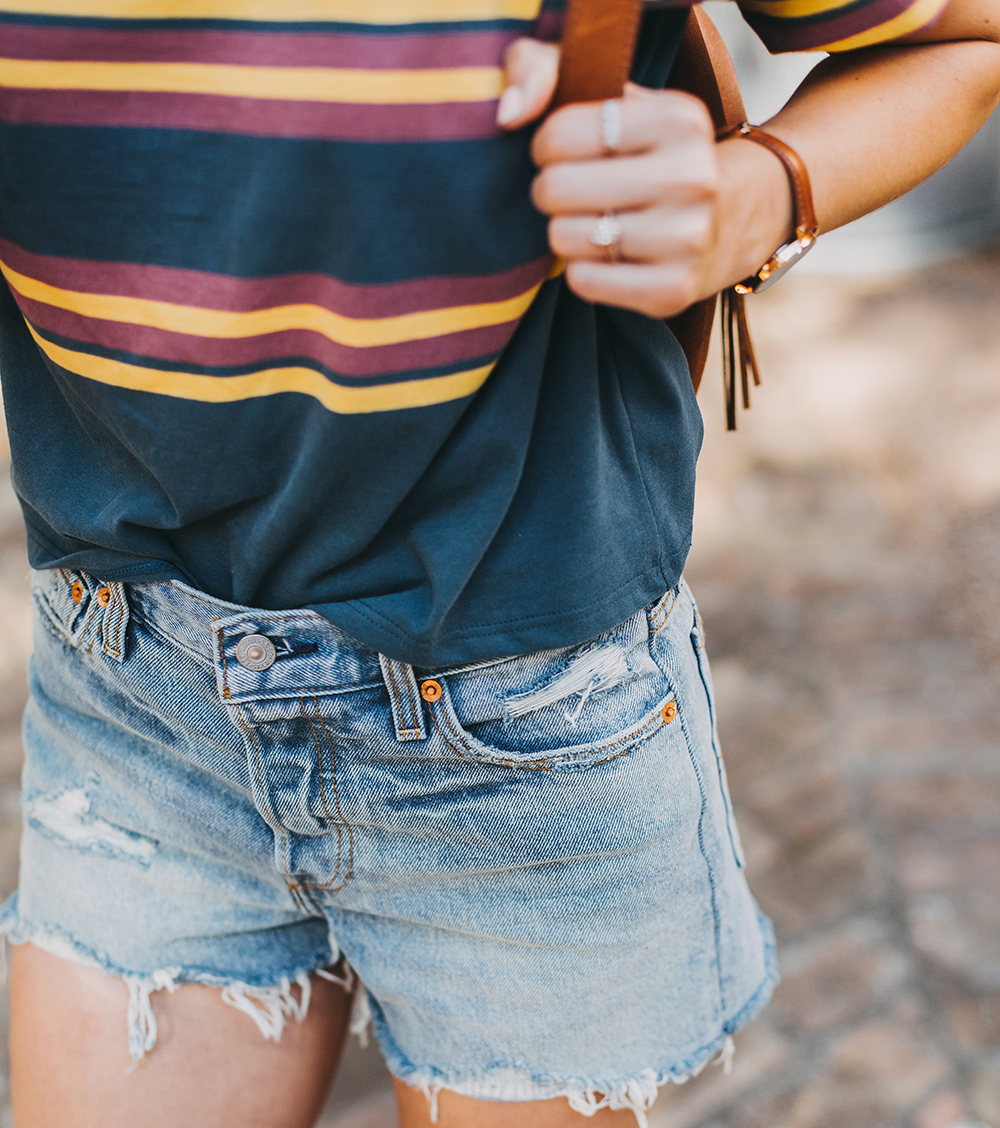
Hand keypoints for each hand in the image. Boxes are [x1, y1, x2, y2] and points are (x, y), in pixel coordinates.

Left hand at [498, 38, 790, 318]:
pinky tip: (607, 256)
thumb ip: (544, 71)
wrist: (734, 218)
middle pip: (556, 189)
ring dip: (566, 233)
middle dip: (551, 192)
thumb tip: (508, 114)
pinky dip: (582, 270)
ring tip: (595, 223)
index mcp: (679, 119)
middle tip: (574, 193)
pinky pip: (582, 281)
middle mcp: (691, 177)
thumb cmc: (651, 154)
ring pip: (565, 238)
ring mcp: (687, 238)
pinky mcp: (674, 289)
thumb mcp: (616, 99)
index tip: (565, 153)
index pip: (560, 133)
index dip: (545, 146)